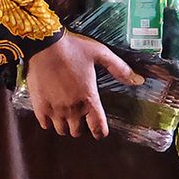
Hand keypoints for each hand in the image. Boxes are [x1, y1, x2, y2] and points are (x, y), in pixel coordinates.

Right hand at [25, 31, 142, 138]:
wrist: (44, 45)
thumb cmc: (74, 48)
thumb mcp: (101, 54)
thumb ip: (119, 69)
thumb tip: (139, 80)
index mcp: (88, 97)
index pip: (97, 125)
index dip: (100, 132)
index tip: (101, 133)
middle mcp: (72, 107)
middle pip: (77, 131)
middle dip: (81, 127)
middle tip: (81, 118)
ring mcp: (54, 108)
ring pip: (61, 130)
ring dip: (66, 125)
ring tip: (67, 115)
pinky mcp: (39, 106)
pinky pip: (45, 124)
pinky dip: (49, 121)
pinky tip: (52, 111)